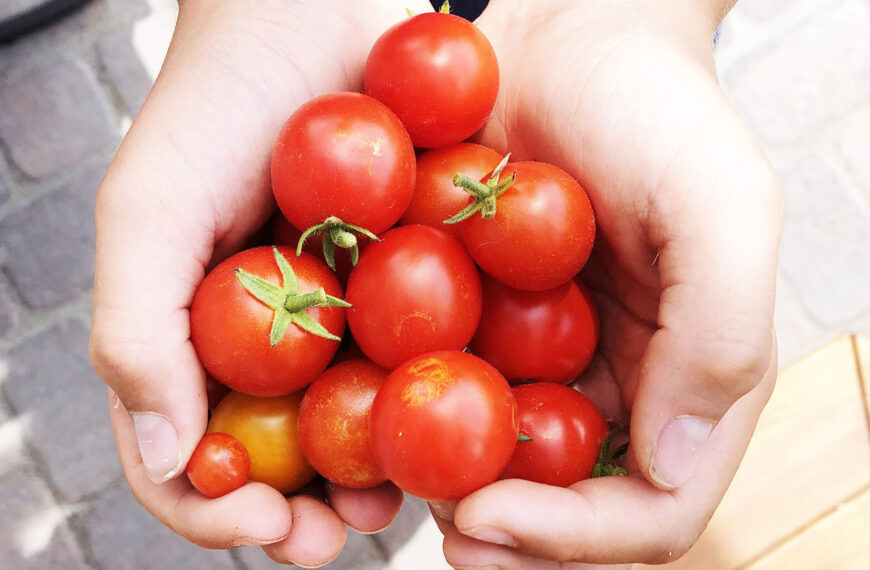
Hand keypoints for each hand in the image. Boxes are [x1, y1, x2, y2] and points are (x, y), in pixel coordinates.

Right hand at [89, 0, 430, 564]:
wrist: (307, 16)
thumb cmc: (215, 107)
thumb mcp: (147, 212)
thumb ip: (137, 333)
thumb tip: (170, 457)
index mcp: (200, 346)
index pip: (190, 459)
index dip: (217, 509)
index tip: (265, 523)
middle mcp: (274, 347)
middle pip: (284, 462)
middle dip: (313, 512)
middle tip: (349, 531)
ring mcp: (347, 323)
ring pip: (361, 426)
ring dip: (381, 473)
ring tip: (404, 493)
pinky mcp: (416, 288)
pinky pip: (428, 358)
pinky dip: (441, 398)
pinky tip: (466, 415)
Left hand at [431, 0, 783, 566]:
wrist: (573, 34)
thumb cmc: (658, 106)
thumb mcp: (722, 204)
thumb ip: (721, 334)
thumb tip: (673, 464)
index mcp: (683, 379)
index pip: (649, 508)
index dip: (573, 537)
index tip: (484, 517)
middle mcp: (610, 383)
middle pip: (562, 504)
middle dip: (499, 529)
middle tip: (431, 525)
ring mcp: (539, 356)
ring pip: (493, 459)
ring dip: (439, 482)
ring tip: (382, 473)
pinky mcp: (479, 319)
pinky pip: (443, 384)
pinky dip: (403, 406)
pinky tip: (356, 402)